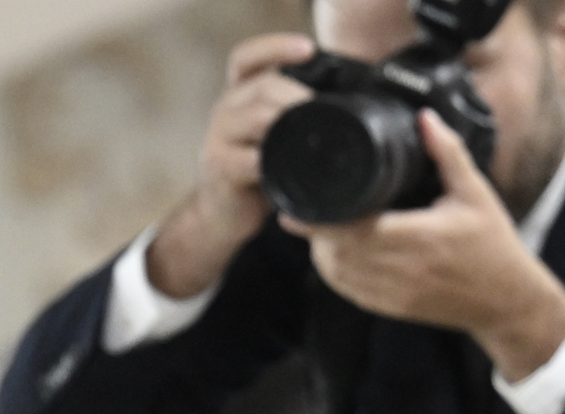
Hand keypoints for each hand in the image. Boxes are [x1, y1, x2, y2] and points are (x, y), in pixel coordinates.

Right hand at [149, 33, 319, 300]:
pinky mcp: (220, 168)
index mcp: (240, 97)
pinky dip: (274, 162)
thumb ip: (293, 115)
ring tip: (309, 138)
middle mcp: (226, 111)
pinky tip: (288, 168)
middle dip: (297, 96)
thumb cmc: (255, 173)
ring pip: (257, 116)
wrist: (221, 216)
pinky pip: (252, 158)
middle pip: (263, 86)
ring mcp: (218, 138)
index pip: (247, 58)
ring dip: (288, 124)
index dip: (275, 47)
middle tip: (322, 112)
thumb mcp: (272, 137)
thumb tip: (346, 104)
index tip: (308, 49)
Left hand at [283, 111, 564, 378]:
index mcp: (419, 235)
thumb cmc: (492, 242)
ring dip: (321, 252)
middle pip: (336, 251)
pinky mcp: (389, 308)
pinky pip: (348, 292)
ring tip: (319, 229)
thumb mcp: (475, 192)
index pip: (353, 229)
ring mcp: (392, 292)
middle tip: (309, 211)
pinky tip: (334, 255)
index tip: (296, 209)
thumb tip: (424, 118)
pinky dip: (335, 273)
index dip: (319, 221)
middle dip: (317, 232)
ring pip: (336, 275)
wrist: (505, 300)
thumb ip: (448, 154)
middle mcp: (401, 267)